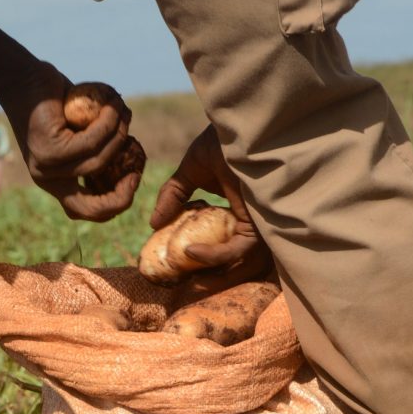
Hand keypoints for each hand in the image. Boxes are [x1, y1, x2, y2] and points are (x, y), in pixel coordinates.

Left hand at [0, 62, 138, 221]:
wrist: (21, 77)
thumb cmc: (53, 100)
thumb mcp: (79, 130)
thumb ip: (98, 147)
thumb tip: (132, 160)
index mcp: (54, 181)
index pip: (85, 210)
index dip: (115, 202)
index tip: (134, 177)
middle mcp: (47, 180)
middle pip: (90, 208)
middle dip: (121, 196)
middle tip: (136, 170)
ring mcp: (46, 168)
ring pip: (99, 162)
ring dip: (118, 134)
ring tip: (121, 110)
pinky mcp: (49, 150)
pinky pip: (91, 142)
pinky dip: (108, 122)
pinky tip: (112, 106)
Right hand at [151, 125, 271, 291]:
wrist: (240, 129)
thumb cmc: (222, 143)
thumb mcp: (191, 171)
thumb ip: (173, 195)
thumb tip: (153, 223)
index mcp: (236, 208)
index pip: (220, 242)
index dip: (198, 257)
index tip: (171, 262)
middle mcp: (249, 220)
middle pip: (231, 261)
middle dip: (206, 279)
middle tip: (176, 284)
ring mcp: (257, 225)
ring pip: (236, 263)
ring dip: (209, 276)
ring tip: (180, 276)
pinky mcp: (259, 225)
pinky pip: (237, 250)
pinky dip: (214, 256)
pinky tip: (190, 251)